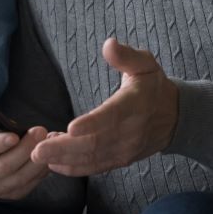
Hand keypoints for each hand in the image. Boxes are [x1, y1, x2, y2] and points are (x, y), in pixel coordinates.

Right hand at [0, 105, 50, 200]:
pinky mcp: (11, 194)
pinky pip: (30, 185)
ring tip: (49, 139)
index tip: (13, 135)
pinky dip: (42, 170)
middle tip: (39, 130)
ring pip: (20, 178)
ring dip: (37, 160)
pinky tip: (50, 154)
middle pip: (4, 167)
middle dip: (24, 149)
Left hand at [31, 38, 178, 176]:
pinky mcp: (120, 159)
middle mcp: (130, 131)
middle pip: (96, 143)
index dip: (92, 123)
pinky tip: (53, 164)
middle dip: (64, 149)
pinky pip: (96, 167)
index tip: (70, 128)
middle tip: (36, 150)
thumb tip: (109, 44)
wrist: (176, 117)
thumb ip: (126, 56)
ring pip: (92, 158)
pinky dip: (74, 168)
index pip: (113, 116)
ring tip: (38, 154)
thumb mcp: (145, 64)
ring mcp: (125, 149)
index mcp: (134, 105)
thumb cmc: (153, 86)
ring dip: (64, 159)